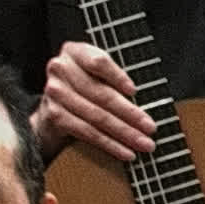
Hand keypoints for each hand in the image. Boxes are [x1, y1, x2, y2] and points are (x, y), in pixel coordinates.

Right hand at [33, 39, 155, 166]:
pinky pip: (87, 132)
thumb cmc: (84, 87)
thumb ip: (114, 78)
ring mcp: (55, 92)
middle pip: (101, 94)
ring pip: (96, 116)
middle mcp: (60, 68)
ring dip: (124, 133)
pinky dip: (110, 144)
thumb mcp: (96, 73)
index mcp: (74, 51)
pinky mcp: (54, 116)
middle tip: (151, 127)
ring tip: (144, 144)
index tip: (135, 91)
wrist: (53, 108)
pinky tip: (126, 152)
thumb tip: (146, 104)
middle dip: (130, 113)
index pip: (98, 62)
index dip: (117, 76)